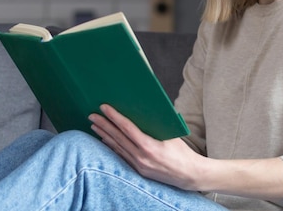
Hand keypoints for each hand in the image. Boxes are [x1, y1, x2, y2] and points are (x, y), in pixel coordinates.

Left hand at [90, 104, 282, 199]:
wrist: (189, 175)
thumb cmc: (183, 152)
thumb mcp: (171, 135)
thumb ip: (156, 125)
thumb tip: (145, 111)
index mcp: (149, 146)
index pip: (127, 128)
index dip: (114, 117)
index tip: (104, 108)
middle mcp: (141, 157)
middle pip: (118, 138)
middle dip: (104, 125)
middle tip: (92, 115)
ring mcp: (138, 165)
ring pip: (117, 147)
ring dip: (105, 135)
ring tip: (95, 126)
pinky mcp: (139, 171)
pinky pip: (121, 156)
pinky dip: (112, 147)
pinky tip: (106, 141)